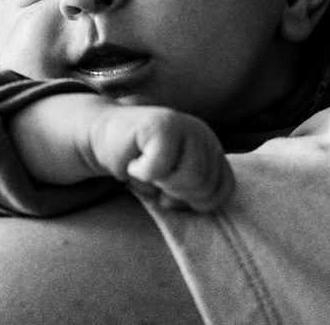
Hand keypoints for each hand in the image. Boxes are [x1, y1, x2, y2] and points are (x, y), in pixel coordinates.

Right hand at [86, 105, 234, 211]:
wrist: (107, 137)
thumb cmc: (142, 164)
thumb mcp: (173, 184)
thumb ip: (194, 192)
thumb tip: (199, 203)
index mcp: (212, 149)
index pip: (223, 188)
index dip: (197, 202)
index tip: (174, 196)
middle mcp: (203, 135)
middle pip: (204, 185)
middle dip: (176, 193)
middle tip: (156, 179)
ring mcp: (185, 126)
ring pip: (188, 177)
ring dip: (161, 183)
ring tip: (148, 170)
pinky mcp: (162, 125)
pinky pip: (159, 167)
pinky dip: (141, 172)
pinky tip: (135, 161)